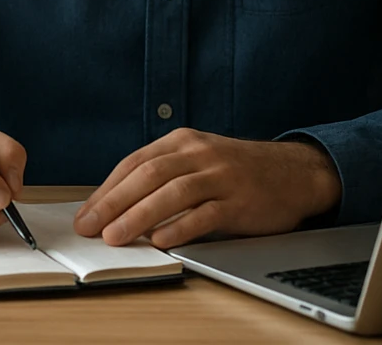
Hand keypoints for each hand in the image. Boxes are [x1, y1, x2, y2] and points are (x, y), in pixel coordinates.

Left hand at [74, 128, 340, 249]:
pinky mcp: (241, 200)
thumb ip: (163, 176)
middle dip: (113, 203)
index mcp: (181, 141)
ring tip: (116, 236)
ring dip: (138, 215)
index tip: (86, 213)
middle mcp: (199, 153)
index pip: (134, 163)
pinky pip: (206, 214)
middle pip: (147, 175)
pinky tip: (161, 240)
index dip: (106, 189)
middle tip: (89, 227)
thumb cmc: (237, 170)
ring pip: (172, 193)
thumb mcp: (198, 160)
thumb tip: (117, 207)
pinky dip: (180, 227)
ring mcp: (221, 175)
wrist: (295, 172)